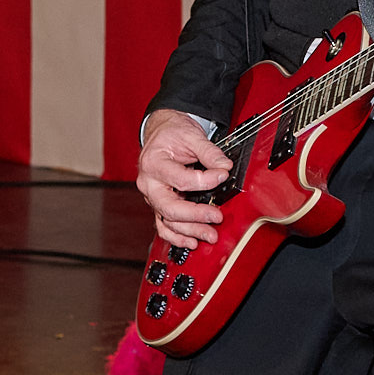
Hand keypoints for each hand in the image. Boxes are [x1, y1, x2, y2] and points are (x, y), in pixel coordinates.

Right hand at [136, 109, 231, 248]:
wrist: (161, 134)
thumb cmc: (172, 134)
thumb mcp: (191, 135)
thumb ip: (209, 152)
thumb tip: (224, 166)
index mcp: (153, 163)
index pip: (181, 179)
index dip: (206, 180)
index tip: (223, 176)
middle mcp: (148, 183)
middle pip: (170, 207)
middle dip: (195, 216)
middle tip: (217, 217)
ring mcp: (152, 196)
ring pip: (167, 220)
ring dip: (189, 231)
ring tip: (209, 235)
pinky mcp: (158, 204)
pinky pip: (163, 225)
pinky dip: (176, 236)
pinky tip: (191, 241)